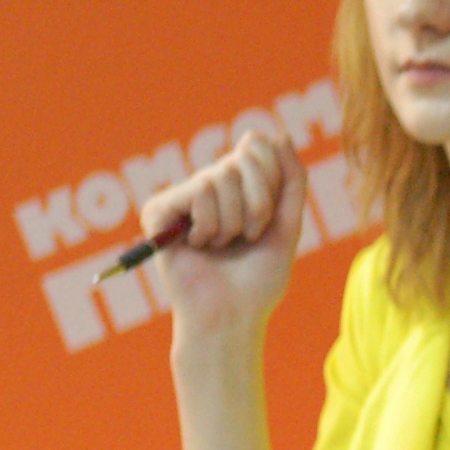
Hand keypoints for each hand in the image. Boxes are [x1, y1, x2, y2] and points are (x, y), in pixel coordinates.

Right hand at [149, 131, 306, 345]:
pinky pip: (198, 192)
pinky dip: (209, 225)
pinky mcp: (158, 209)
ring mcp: (181, 196)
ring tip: (221, 245)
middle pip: (242, 161)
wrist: (233, 314)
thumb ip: (291, 179)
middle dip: (257, 206)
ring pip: (220, 178)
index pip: (257, 147)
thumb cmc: (259, 277)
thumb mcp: (288, 224)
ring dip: (233, 222)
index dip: (271, 183)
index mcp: (238, 186)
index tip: (267, 220)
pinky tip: (198, 246)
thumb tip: (279, 134)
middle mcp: (208, 185)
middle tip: (244, 237)